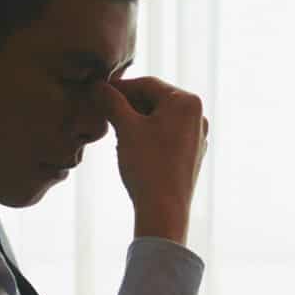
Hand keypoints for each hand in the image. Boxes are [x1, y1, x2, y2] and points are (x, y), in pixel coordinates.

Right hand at [93, 76, 208, 243]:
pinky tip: (129, 146)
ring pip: (159, 118)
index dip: (119, 87)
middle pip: (155, 100)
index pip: (147, 84)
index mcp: (187, 102)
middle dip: (127, 104)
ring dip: (135, 119)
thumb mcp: (125, 128)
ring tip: (113, 129)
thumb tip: (97, 86)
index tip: (97, 92)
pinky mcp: (192, 155)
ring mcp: (197, 136)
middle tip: (102, 110)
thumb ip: (111, 102)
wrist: (164, 210)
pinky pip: (166, 135)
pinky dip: (146, 134)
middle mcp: (198, 116)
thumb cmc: (147, 165)